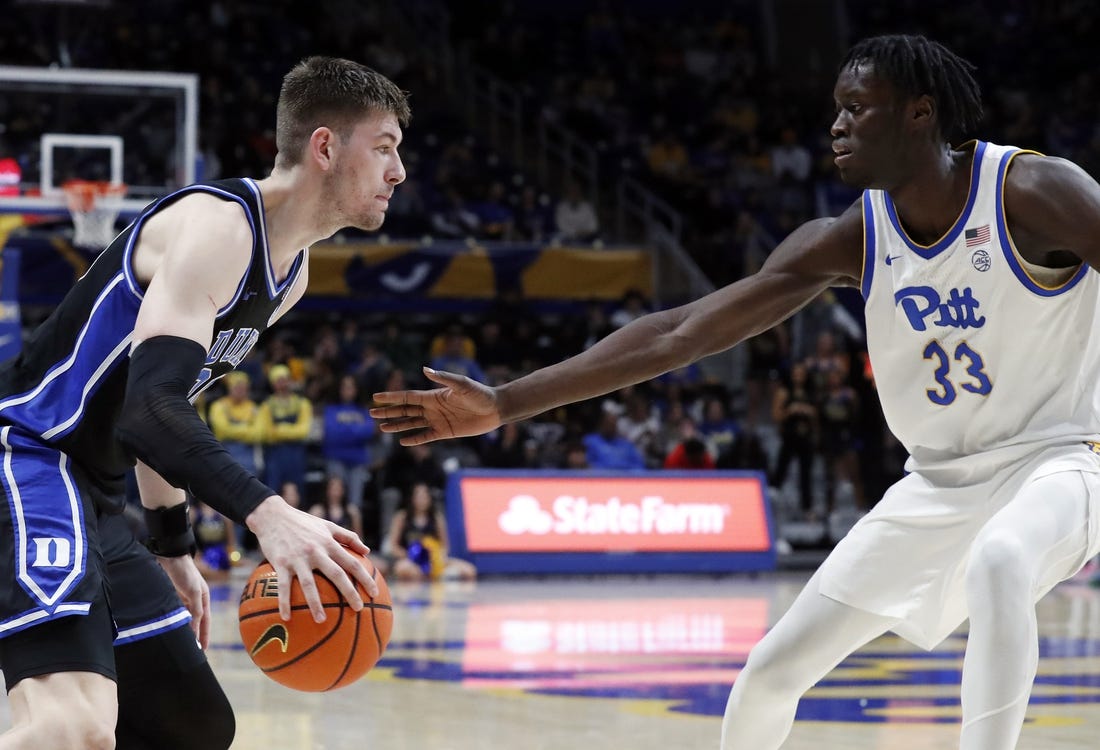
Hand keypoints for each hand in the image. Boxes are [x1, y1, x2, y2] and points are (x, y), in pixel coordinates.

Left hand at [156, 554, 210, 649]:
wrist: (170, 557)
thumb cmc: (185, 572)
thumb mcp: (194, 592)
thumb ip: (196, 611)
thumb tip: (194, 629)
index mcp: (203, 598)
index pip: (204, 622)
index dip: (204, 635)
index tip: (203, 650)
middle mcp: (193, 600)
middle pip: (194, 621)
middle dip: (193, 635)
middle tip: (190, 651)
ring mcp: (181, 598)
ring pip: (182, 618)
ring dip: (181, 628)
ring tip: (178, 643)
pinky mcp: (170, 596)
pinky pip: (172, 613)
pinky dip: (171, 621)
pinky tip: (167, 629)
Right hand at [246, 496, 376, 622]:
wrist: (273, 516)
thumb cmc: (302, 522)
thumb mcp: (328, 525)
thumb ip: (348, 537)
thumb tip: (367, 551)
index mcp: (329, 543)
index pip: (351, 563)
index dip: (365, 578)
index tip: (374, 593)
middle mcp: (316, 551)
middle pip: (336, 575)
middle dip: (349, 592)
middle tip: (359, 609)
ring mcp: (298, 559)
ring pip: (309, 584)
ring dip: (315, 604)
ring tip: (322, 620)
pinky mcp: (280, 563)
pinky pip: (283, 586)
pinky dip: (284, 602)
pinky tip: (286, 618)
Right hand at [370, 367, 502, 444]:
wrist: (495, 409)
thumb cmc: (480, 393)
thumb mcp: (462, 384)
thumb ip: (444, 378)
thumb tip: (425, 369)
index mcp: (434, 395)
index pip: (407, 397)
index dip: (391, 397)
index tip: (376, 397)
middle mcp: (433, 408)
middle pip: (405, 410)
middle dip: (388, 411)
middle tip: (371, 412)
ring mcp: (438, 420)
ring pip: (412, 423)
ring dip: (397, 425)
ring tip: (381, 427)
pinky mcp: (446, 432)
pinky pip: (426, 436)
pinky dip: (415, 439)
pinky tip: (403, 441)